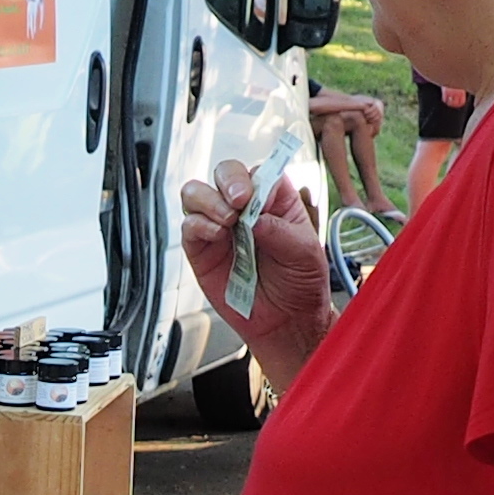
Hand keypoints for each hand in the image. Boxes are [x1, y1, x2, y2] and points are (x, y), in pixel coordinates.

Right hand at [177, 160, 327, 360]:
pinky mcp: (202, 250)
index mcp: (274, 201)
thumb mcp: (305, 253)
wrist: (286, 322)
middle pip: (224, 174)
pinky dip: (198, 226)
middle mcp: (244, 209)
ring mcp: (220, 227)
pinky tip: (217, 237)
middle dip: (228, 181)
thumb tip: (254, 217)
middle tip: (238, 201)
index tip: (254, 196)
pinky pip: (189, 227)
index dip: (252, 178)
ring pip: (197, 193)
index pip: (257, 172)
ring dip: (208, 200)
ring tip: (227, 222)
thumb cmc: (300, 283)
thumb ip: (280, 231)